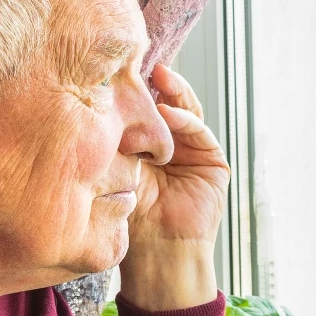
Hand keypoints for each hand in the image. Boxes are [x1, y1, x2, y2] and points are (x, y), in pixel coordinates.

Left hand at [121, 64, 229, 310]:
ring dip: (172, 93)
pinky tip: (168, 113)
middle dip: (156, 82)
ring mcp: (193, 153)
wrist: (156, 254)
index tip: (119, 66)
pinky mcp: (213, 163)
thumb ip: (117, 138)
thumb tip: (102, 99)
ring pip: (185, 112)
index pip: (142, 109)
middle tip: (142, 61)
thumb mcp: (117, 170)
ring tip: (157, 77)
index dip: (135, 88)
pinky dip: (185, 121)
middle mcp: (171, 146)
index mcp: (146, 147)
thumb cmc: (129, 217)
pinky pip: (200, 133)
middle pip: (165, 104)